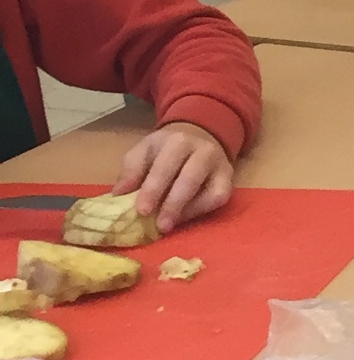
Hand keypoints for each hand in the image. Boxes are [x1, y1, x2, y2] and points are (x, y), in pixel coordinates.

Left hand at [116, 120, 232, 230]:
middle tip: (159, 224)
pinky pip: (219, 198)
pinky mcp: (228, 180)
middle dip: (172, 203)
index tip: (141, 210)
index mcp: (177, 140)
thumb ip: (131, 170)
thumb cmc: (165, 149)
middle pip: (189, 179)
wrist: (198, 134)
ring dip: (189, 211)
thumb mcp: (145, 150)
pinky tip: (185, 216)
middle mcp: (203, 150)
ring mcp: (220, 165)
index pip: (165, 166)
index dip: (153, 189)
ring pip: (210, 191)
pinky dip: (202, 210)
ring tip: (170, 224)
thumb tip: (119, 194)